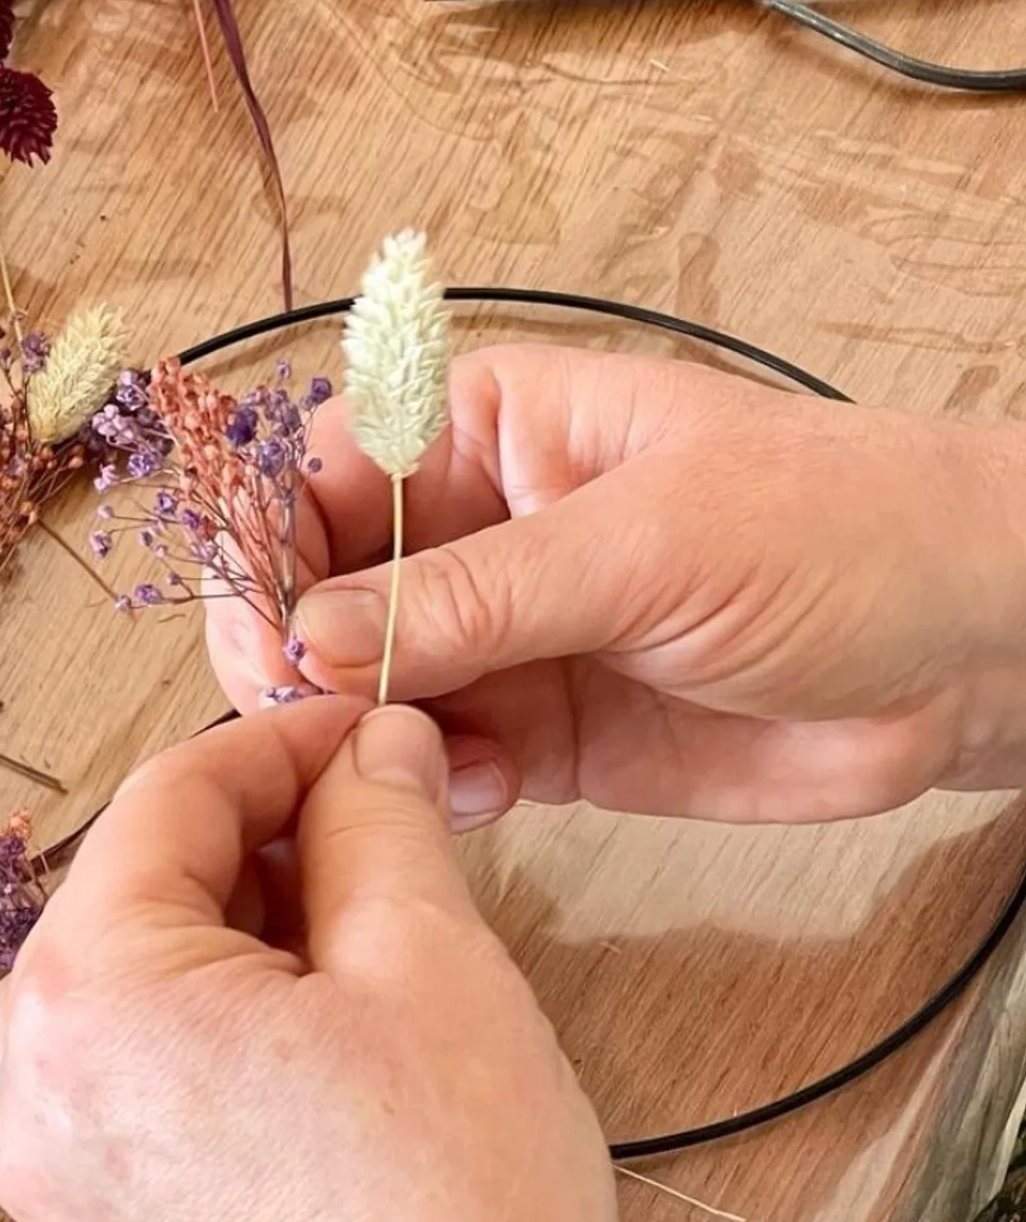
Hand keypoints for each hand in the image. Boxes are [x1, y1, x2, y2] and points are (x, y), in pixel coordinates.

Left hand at [0, 698, 692, 1221]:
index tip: (362, 730)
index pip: (167, 800)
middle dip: (253, 844)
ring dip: (230, 939)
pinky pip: (128, 1091)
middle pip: (130, 895)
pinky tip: (312, 1049)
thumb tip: (371, 745)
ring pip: (125, 992)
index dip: (278, 743)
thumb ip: (377, 818)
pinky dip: (204, 1039)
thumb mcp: (429, 962)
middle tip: (375, 829)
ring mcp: (51, 1183)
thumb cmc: (458, 1216)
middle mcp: (29, 1089)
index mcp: (86, 994)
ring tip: (354, 941)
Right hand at [208, 345, 1025, 823]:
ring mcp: (509, 639)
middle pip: (322, 587)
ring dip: (363, 731)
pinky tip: (485, 790)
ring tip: (411, 760)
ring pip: (368, 687)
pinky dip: (434, 786)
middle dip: (301, 653)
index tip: (266, 632)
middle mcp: (481, 532)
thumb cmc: (842, 530)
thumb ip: (474, 596)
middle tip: (312, 713)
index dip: (272, 546)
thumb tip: (312, 638)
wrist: (974, 651)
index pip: (324, 475)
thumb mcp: (646, 542)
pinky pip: (441, 762)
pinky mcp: (544, 736)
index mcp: (491, 431)